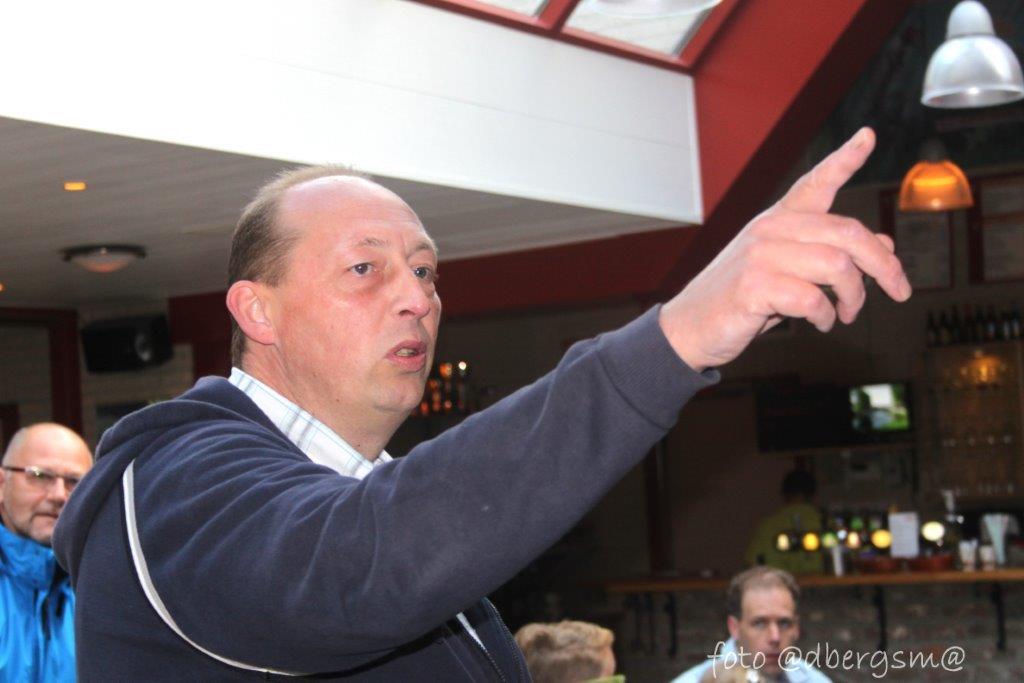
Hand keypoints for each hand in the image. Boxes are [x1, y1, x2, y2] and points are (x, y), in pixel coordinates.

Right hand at [659, 127, 910, 371]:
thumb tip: (884, 246)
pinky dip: (825, 316)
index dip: (844, 159)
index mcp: (777, 220)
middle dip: (883, 265)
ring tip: (845, 313)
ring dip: (854, 297)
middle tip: (899, 289)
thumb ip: (830, 256)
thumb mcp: (788, 272)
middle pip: (848, 233)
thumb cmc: (742, 299)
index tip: (869, 136)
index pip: (815, 183)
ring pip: (838, 266)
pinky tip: (820, 322)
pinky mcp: (754, 286)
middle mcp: (770, 229)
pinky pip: (813, 298)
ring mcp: (760, 256)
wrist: (690, 327)